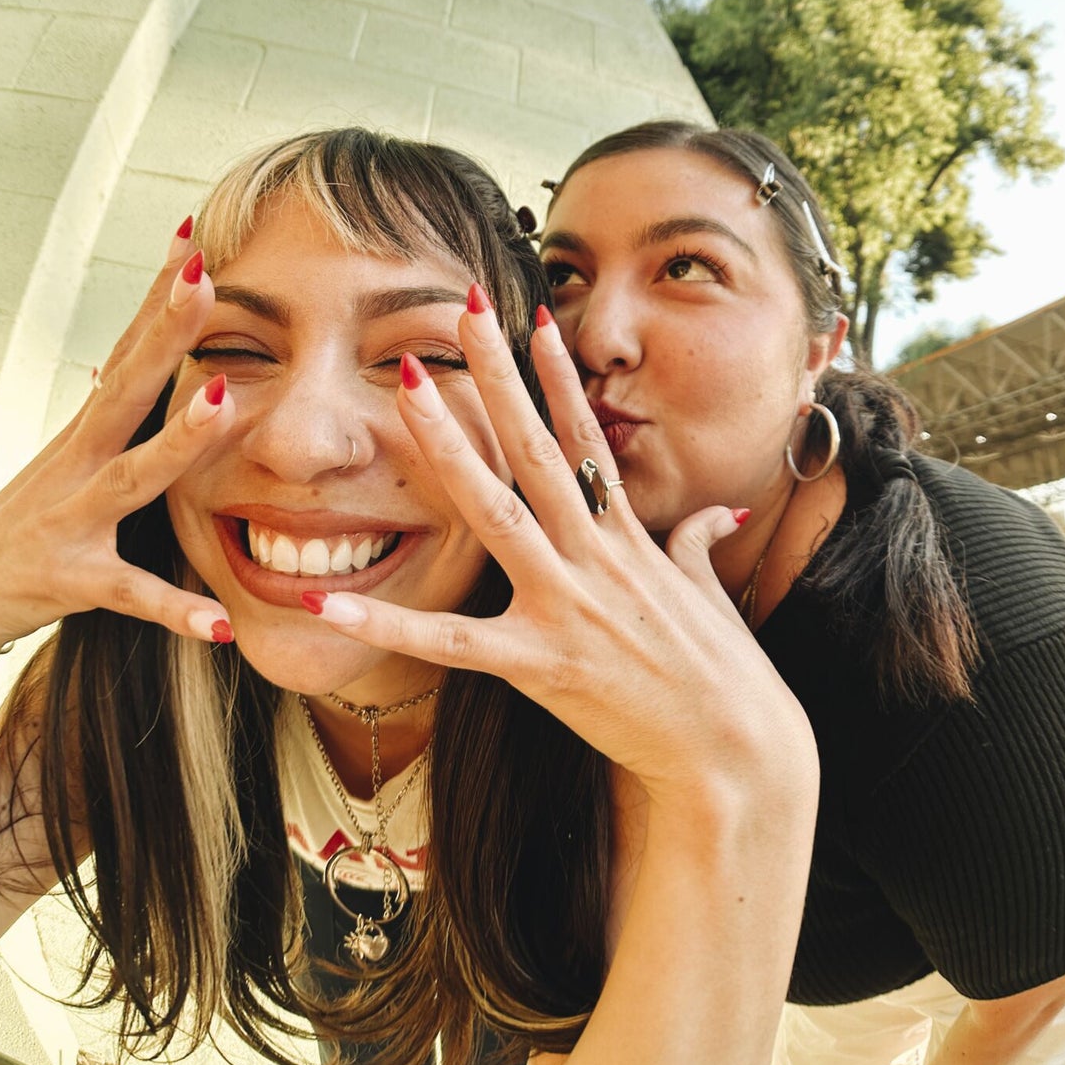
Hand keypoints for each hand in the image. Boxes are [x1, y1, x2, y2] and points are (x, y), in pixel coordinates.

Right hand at [0, 227, 237, 650]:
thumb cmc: (35, 515)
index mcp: (89, 431)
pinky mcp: (74, 579)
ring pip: (132, 478)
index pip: (127, 351)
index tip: (193, 239)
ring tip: (225, 401)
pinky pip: (131, 595)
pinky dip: (175, 609)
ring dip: (178, 441)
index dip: (157, 298)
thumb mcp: (76, 451)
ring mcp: (75, 518)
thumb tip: (154, 339)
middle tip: (204, 279)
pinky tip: (222, 623)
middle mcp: (79, 462)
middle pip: (126, 389)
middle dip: (166, 334)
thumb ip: (121, 402)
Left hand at [305, 289, 811, 799]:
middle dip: (498, 375)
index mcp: (628, 538)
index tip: (535, 319)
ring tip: (408, 390)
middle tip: (463, 310)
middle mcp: (593, 555)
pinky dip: (389, 626)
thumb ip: (698, 543)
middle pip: (535, 448)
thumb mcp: (711, 595)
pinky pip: (450, 642)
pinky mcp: (539, 662)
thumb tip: (722, 514)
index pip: (586, 438)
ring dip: (449, 446)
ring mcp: (565, 604)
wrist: (735, 754)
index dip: (557, 377)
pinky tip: (330, 604)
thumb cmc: (729, 676)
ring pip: (495, 509)